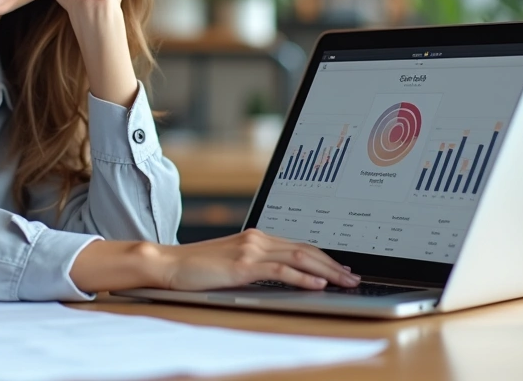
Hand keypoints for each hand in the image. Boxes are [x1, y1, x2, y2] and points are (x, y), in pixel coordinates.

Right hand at [156, 229, 359, 290]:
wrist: (169, 264)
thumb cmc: (196, 267)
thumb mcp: (231, 262)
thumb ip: (255, 264)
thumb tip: (282, 276)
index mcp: (256, 237)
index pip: (299, 245)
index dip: (325, 257)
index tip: (342, 269)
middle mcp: (257, 239)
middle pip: (306, 248)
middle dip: (334, 264)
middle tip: (353, 277)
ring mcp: (250, 250)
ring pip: (299, 257)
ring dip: (327, 271)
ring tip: (345, 281)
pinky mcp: (242, 265)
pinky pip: (280, 270)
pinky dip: (303, 277)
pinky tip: (317, 284)